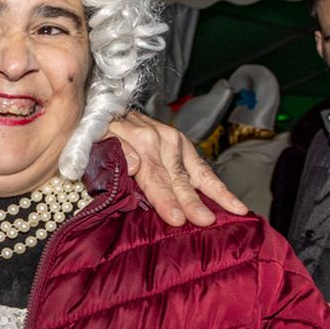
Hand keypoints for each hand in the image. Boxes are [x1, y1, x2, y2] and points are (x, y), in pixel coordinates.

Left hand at [106, 110, 247, 226]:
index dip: (165, 199)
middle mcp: (163, 141)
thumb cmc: (96, 129)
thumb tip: (135, 165)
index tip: (176, 218)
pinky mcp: (183, 145)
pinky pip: (202, 168)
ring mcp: (176, 143)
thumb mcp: (95, 136)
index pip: (155, 177)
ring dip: (216, 194)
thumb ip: (115, 150)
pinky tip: (234, 204)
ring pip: (197, 174)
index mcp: (141, 142)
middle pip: (178, 179)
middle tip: (204, 221)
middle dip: (192, 202)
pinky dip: (218, 186)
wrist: (103, 107)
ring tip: (235, 211)